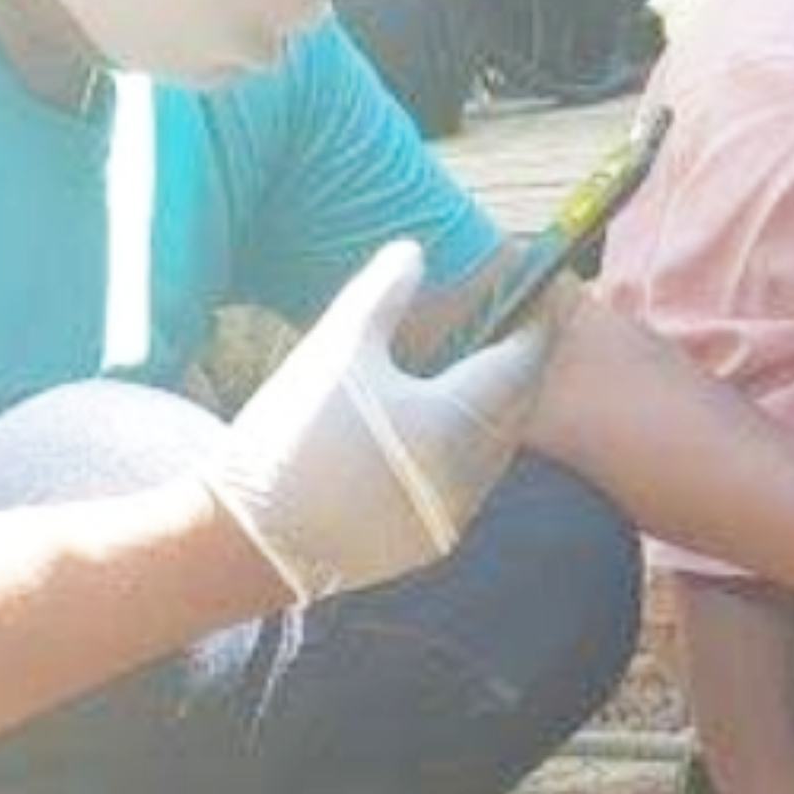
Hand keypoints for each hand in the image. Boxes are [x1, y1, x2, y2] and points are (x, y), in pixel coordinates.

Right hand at [205, 240, 555, 601]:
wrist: (250, 537)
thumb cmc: (292, 433)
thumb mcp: (336, 345)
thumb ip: (384, 291)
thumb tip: (416, 251)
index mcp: (453, 420)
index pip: (522, 361)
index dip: (537, 323)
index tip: (543, 294)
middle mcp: (468, 473)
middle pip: (517, 408)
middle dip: (520, 366)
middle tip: (514, 328)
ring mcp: (455, 514)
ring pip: (496, 450)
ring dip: (495, 410)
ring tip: (477, 373)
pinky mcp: (432, 542)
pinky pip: (471, 485)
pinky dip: (468, 450)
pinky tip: (440, 429)